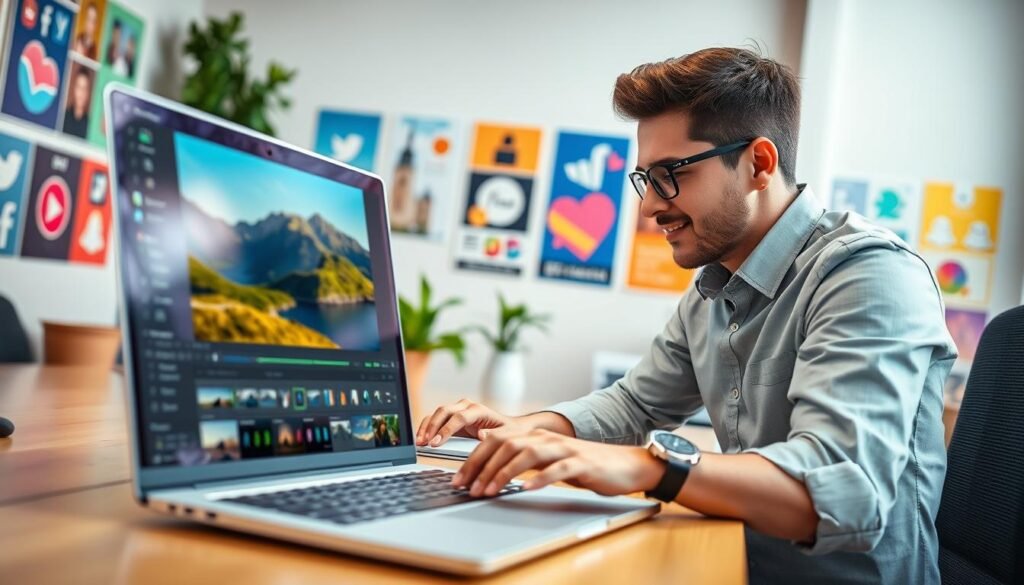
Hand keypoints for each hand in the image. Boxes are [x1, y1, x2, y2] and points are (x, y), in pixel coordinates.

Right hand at [416, 399, 524, 446]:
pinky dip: (427, 427)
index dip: (446, 430)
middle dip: (433, 427)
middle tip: (425, 443)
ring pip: (437, 413)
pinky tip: (421, 439)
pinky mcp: (451, 415)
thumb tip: (482, 435)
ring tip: (419, 442)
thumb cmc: (506, 432)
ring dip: (427, 427)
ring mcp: (457, 408)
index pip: (459, 417)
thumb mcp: (503, 435)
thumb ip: (492, 434)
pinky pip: (435, 418)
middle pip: (445, 411)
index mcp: (478, 410)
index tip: (435, 443)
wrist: (508, 427)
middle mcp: (466, 406)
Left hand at [452, 427, 663, 497]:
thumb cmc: (583, 465)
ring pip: (528, 455)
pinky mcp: (582, 463)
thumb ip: (518, 450)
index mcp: (536, 436)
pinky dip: (541, 478)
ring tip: (489, 490)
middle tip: (467, 487)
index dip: (475, 459)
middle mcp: (547, 438)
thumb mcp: (547, 457)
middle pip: (507, 445)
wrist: (623, 465)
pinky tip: (527, 488)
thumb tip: (486, 440)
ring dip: (504, 473)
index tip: (460, 479)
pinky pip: (558, 469)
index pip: (497, 441)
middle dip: (482, 467)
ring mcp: (565, 449)